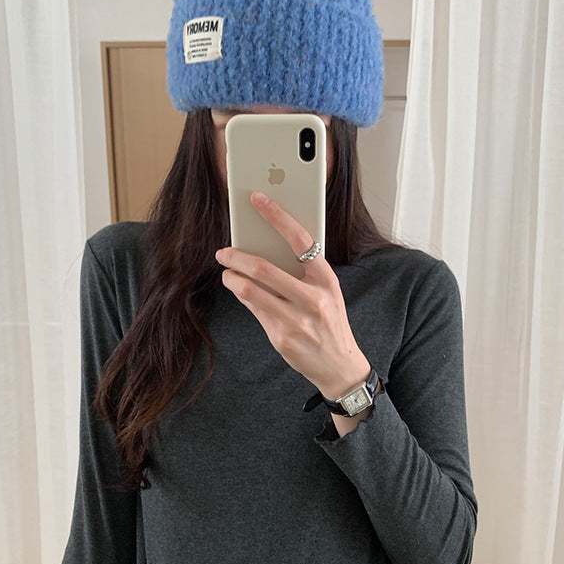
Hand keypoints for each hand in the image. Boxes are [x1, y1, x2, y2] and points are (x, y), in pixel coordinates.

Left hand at [215, 192, 370, 399]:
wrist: (340, 364)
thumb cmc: (329, 320)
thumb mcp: (327, 291)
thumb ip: (303, 271)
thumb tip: (265, 248)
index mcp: (326, 278)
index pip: (300, 238)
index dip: (276, 216)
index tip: (257, 199)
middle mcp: (313, 297)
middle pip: (264, 268)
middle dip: (236, 256)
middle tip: (224, 252)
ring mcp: (296, 319)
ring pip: (250, 290)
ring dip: (232, 278)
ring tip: (228, 273)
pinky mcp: (282, 336)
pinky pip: (253, 309)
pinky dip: (243, 297)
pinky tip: (239, 291)